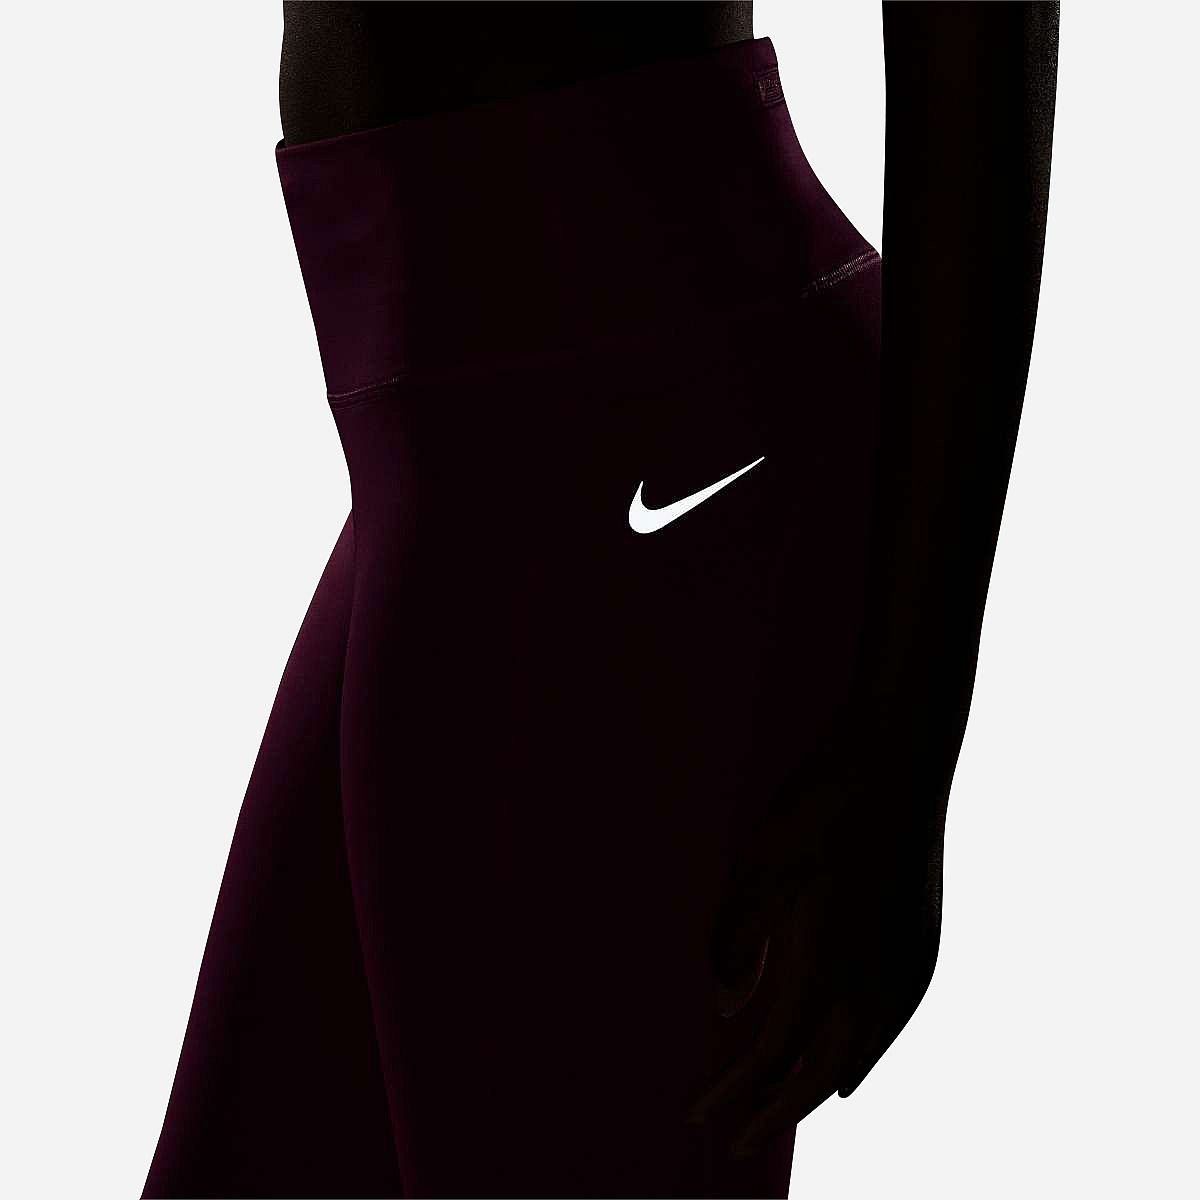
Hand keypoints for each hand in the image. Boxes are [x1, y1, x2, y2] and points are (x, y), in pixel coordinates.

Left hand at [689, 699, 956, 1156]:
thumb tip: (723, 1010)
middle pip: (812, 1073)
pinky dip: (864, 1058)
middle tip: (729, 1138)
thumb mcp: (757, 867)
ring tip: (780, 1109)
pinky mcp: (922, 946)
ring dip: (812, 1086)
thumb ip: (736, 943)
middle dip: (766, 1108)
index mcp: (827, 969)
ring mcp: (905, 967)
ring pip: (855, 1055)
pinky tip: (853, 1073)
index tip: (696, 1117)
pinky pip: (891, 1027)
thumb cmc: (820, 805)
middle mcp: (873, 985)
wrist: (901, 755)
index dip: (730, 1092)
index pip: (769, 1059)